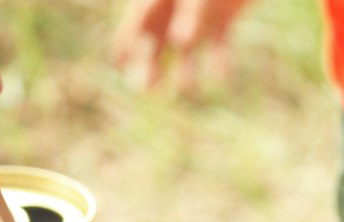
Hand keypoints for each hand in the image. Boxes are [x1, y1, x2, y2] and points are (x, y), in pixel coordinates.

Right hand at [112, 0, 254, 89]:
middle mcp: (176, 10)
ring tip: (188, 88)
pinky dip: (219, 62)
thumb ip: (191, 14)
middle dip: (151, 65)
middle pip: (157, 43)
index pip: (136, 23)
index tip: (119, 64)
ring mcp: (201, 17)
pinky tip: (220, 76)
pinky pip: (219, 47)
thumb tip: (181, 44)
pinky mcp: (224, 21)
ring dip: (185, 70)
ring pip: (186, 50)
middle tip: (147, 88)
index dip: (126, 43)